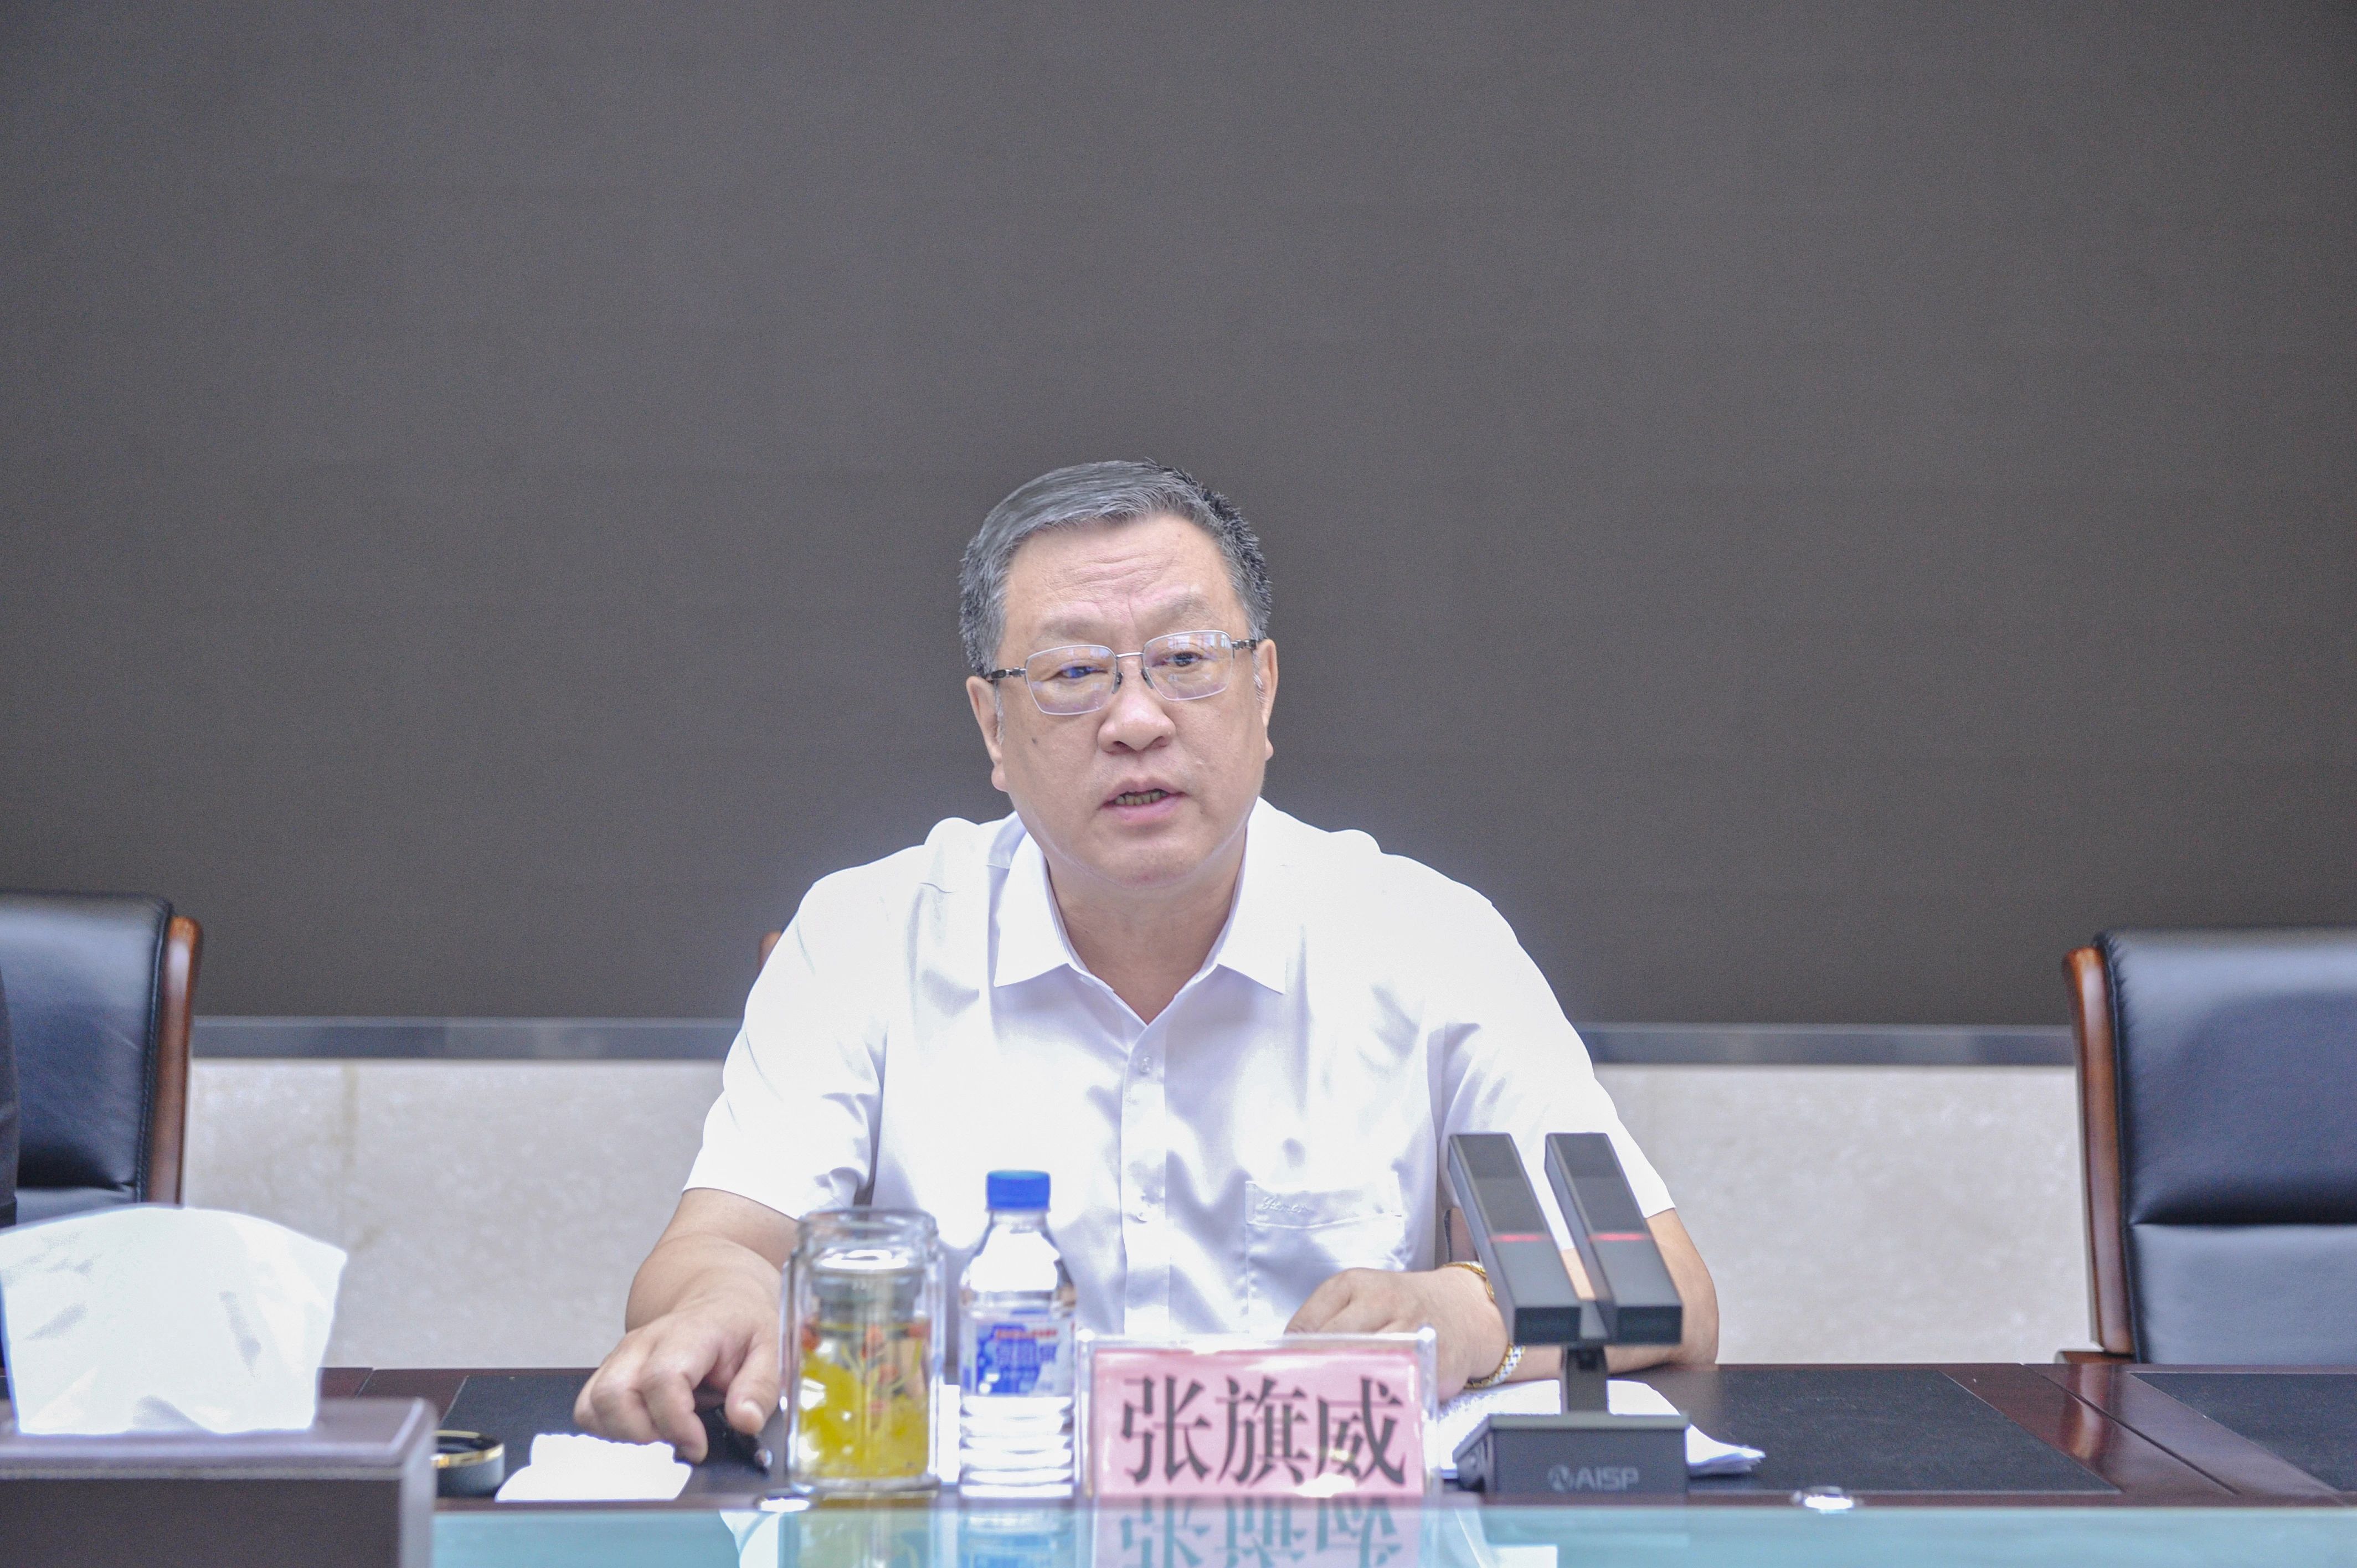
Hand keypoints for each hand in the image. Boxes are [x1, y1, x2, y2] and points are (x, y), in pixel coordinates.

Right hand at [573, 1282, 777, 1461]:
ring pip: (593, 1403)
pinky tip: (642, 1430)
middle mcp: (645, 1342)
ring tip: (661, 1436)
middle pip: (614, 1394)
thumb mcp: (771, 1348)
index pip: (662, 1378)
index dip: (675, 1422)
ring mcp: (623, 1355)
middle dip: (641, 1435)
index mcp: (689, 1333)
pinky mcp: (611, 1370)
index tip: (696, 1446)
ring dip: (622, 1435)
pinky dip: (608, 1429)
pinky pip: (588, 1407)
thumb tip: (745, 1421)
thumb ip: (760, 1386)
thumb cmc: (741, 1325)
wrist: (719, 1298)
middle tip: (676, 1443)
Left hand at [1284, 1265, 1507, 1398]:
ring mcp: (1408, 1327)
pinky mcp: (1430, 1356)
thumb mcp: (1360, 1297)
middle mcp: (1381, 1299)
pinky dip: (1378, 1398)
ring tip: (1328, 1407)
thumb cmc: (1402, 1307)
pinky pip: (1396, 1381)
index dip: (1290, 1357)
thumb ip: (1324, 1320)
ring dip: (1343, 1387)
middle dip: (1314, 1373)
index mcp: (1353, 1283)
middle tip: (1301, 1398)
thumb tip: (1285, 1358)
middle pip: (1333, 1344)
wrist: (1463, 1310)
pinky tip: (1366, 1409)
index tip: (1281, 1378)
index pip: (1307, 1324)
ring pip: (1363, 1362)